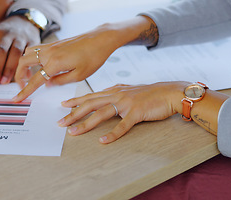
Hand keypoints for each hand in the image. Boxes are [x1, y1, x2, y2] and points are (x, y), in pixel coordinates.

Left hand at [0, 16, 40, 86]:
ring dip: (10, 69)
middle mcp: (7, 34)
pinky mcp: (33, 42)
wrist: (25, 20)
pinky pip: (30, 55)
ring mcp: (21, 38)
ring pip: (15, 53)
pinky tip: (24, 77)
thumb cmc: (5, 34)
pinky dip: (27, 67)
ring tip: (5, 82)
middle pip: (0, 51)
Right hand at [12, 24, 122, 101]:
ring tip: (29, 76)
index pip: (35, 80)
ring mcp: (51, 46)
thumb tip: (47, 84)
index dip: (25, 91)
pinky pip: (36, 49)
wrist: (101, 38)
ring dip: (24, 65)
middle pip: (23, 62)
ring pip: (28, 54)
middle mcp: (49, 52)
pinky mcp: (55, 43)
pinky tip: (40, 66)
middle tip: (22, 87)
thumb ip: (60, 81)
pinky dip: (32, 58)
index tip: (17, 99)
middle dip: (19, 76)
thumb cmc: (94, 57)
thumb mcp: (79, 75)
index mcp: (54, 62)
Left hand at [57, 82, 186, 143]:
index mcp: (115, 90)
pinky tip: (102, 141)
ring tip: (73, 132)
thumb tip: (107, 92)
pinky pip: (121, 126)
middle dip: (73, 113)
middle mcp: (117, 95)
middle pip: (90, 104)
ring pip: (101, 113)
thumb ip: (117, 91)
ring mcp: (126, 103)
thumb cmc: (151, 93)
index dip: (76, 100)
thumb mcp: (130, 89)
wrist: (170, 92)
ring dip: (86, 123)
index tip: (63, 104)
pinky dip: (111, 134)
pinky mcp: (136, 112)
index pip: (91, 96)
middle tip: (60, 122)